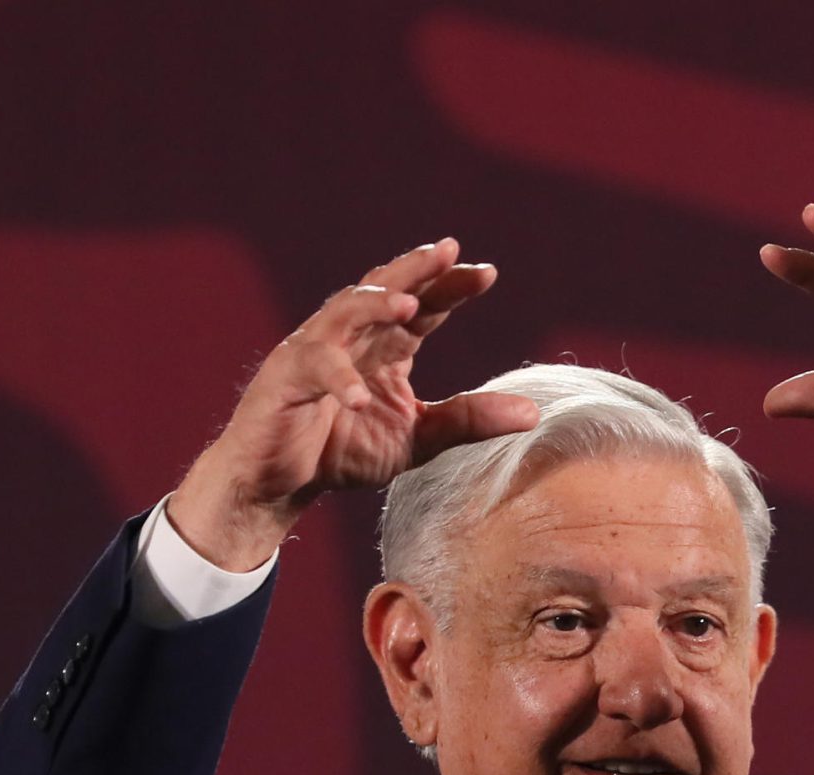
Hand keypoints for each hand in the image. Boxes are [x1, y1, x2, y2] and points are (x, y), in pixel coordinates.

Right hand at [168, 239, 537, 570]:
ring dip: (374, 307)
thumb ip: (468, 421)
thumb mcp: (419, 438)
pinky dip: (339, 380)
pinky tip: (361, 398)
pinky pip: (314, 370)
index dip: (451, 287)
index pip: (423, 306)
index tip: (488, 273)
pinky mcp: (285, 380)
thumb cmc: (343, 451)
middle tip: (450, 252)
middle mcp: (349, 338)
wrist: (279, 483)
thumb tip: (534, 413)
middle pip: (385, 290)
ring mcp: (313, 352)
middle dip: (416, 270)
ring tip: (409, 307)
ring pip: (343, 314)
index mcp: (385, 347)